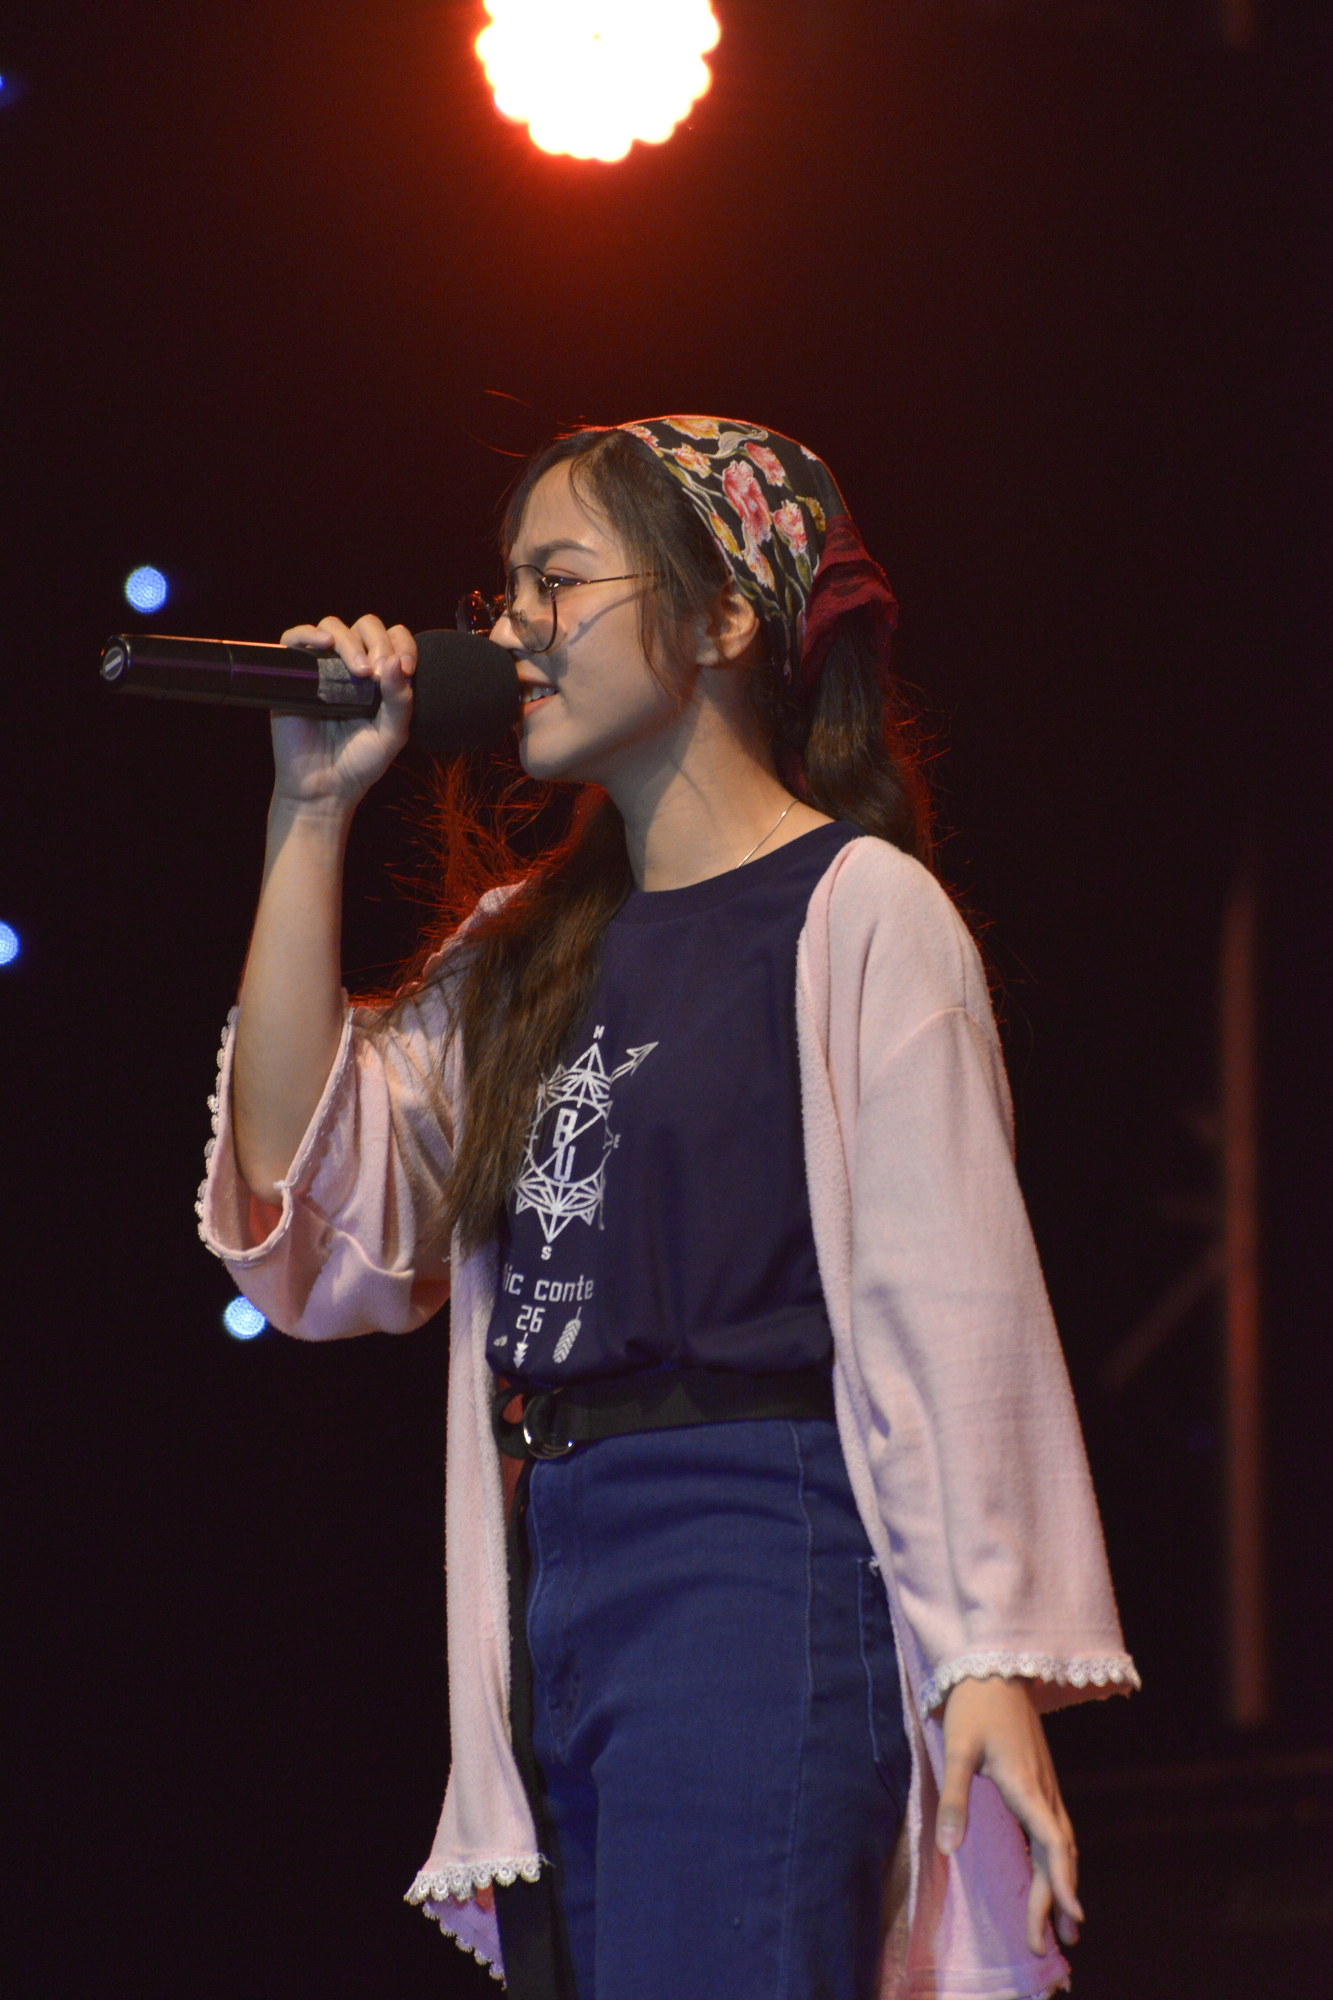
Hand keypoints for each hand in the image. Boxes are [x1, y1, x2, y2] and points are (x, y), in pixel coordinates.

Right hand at [271, 614, 415, 809]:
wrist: (323, 787)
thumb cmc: (360, 763)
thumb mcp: (392, 734)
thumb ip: (400, 700)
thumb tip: (395, 661)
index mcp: (380, 676)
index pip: (395, 639)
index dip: (403, 644)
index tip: (407, 669)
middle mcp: (351, 666)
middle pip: (366, 626)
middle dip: (378, 642)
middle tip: (377, 672)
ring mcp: (321, 668)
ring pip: (333, 626)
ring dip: (350, 641)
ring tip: (358, 671)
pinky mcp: (294, 675)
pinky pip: (294, 638)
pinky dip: (308, 633)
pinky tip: (324, 643)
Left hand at [936, 1675, 1082, 1953]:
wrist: (994, 1666)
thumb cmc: (972, 1706)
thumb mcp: (956, 1749)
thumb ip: (955, 1799)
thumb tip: (949, 1850)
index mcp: (1025, 1786)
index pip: (1052, 1844)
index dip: (1062, 1883)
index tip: (1071, 1919)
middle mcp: (1043, 1790)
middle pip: (1059, 1854)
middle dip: (1058, 1900)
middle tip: (1056, 1948)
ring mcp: (1045, 1784)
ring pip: (1062, 1844)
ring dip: (1063, 1884)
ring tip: (1068, 1928)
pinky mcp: (1040, 1779)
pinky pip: (1057, 1829)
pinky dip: (1060, 1860)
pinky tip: (1055, 1875)